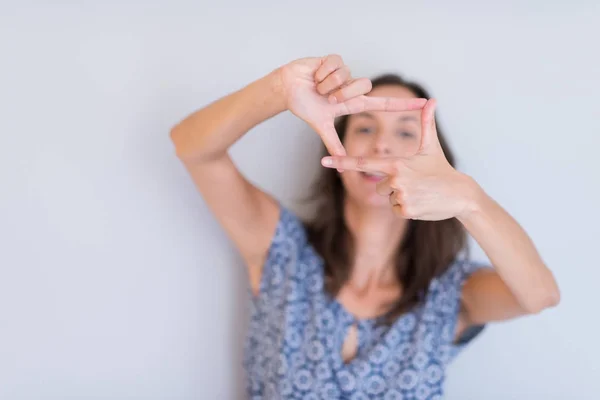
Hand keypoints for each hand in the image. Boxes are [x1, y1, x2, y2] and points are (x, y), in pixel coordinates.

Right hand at [277, 54, 427, 155]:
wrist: (287, 89)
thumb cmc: (304, 105)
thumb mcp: (321, 126)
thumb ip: (333, 144)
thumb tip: (340, 166)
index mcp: (353, 103)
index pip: (383, 104)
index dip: (403, 104)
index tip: (425, 103)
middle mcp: (352, 87)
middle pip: (363, 87)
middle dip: (342, 93)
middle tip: (327, 97)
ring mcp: (345, 73)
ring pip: (347, 76)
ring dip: (329, 84)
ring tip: (318, 86)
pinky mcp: (334, 59)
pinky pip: (336, 65)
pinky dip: (322, 73)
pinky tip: (315, 75)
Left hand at [320, 99, 480, 219]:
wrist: (460, 194)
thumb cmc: (442, 169)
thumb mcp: (431, 147)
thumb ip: (426, 124)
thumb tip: (432, 100)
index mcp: (396, 163)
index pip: (363, 163)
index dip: (342, 162)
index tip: (324, 161)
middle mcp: (395, 179)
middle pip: (380, 186)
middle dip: (394, 187)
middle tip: (414, 184)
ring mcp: (400, 195)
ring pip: (388, 199)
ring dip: (401, 198)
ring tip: (419, 192)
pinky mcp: (406, 210)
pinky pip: (396, 210)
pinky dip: (407, 209)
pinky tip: (420, 203)